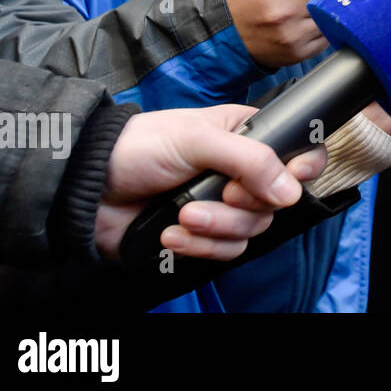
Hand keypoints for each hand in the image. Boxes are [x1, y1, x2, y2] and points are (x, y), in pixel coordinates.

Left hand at [95, 103, 327, 261]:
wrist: (88, 187)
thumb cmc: (141, 146)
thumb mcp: (196, 138)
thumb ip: (249, 159)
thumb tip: (291, 191)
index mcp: (250, 138)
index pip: (301, 154)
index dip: (302, 170)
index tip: (288, 179)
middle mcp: (243, 173)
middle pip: (276, 203)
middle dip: (241, 207)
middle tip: (218, 195)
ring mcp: (223, 207)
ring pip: (250, 232)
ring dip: (214, 229)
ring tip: (181, 217)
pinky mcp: (202, 237)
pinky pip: (224, 253)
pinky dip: (197, 247)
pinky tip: (170, 234)